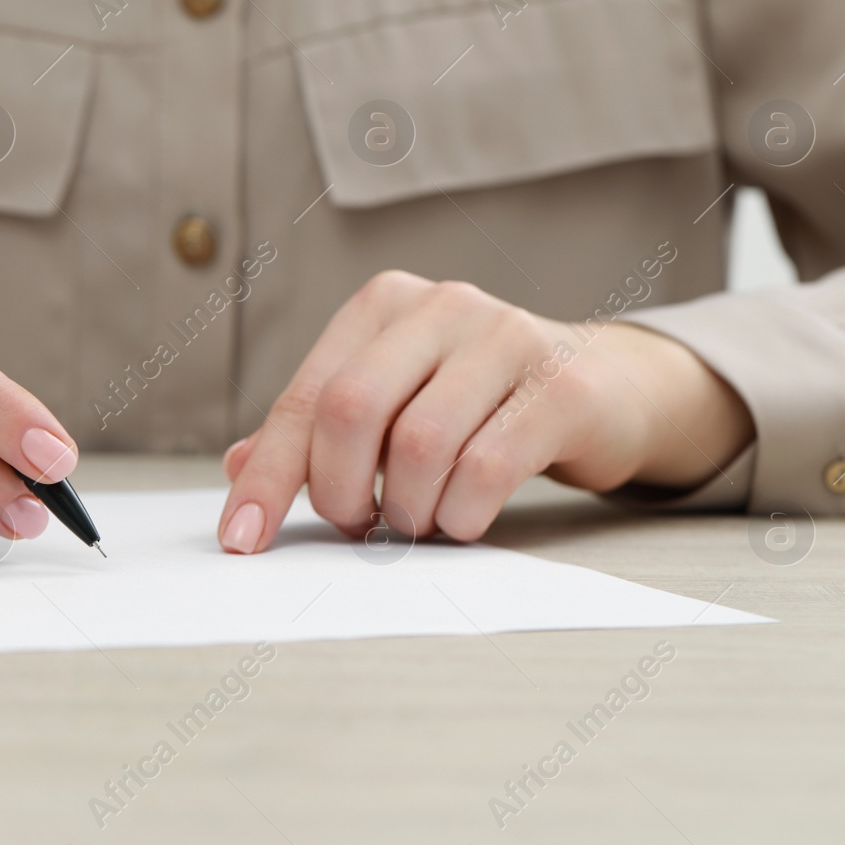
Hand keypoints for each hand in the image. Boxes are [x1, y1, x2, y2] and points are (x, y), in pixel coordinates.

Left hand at [215, 271, 753, 553]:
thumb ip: (317, 430)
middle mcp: (442, 306)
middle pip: (350, 413)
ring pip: (418, 447)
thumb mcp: (395, 400)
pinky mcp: (563, 385)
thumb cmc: (478, 400)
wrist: (606, 384)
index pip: (306, 398)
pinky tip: (464, 519)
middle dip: (339, 493)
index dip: (268, 476)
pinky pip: (488, 468)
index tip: (242, 539)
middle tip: (358, 526)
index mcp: (384, 305)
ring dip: (408, 509)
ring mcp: (508, 337)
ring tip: (419, 519)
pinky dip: (462, 514)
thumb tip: (238, 468)